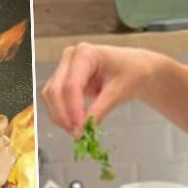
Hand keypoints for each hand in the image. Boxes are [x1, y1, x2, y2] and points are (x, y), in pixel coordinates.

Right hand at [0, 113, 16, 187]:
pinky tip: (0, 164)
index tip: (1, 125)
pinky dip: (8, 158)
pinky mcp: (14, 158)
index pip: (3, 120)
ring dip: (5, 150)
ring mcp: (8, 149)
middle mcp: (1, 139)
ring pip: (10, 145)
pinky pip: (13, 154)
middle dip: (2, 140)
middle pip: (7, 134)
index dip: (2, 122)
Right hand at [40, 43, 156, 132]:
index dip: (73, 110)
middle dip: (63, 115)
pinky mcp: (65, 79)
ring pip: (51, 95)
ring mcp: (65, 67)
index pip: (71, 85)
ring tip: (77, 131)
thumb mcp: (118, 92)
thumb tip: (84, 128)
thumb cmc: (132, 73)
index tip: (80, 129)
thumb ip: (100, 110)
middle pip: (56, 90)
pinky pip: (56, 98)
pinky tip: (75, 123)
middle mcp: (71, 57)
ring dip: (60, 115)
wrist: (136, 69)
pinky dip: (62, 112)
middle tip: (77, 134)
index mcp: (86, 53)